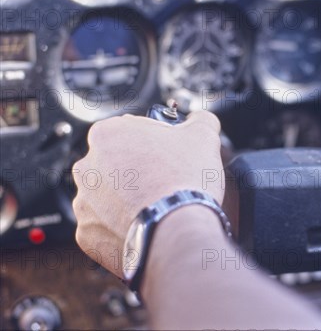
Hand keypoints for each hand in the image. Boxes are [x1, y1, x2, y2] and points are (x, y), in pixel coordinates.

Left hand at [72, 111, 223, 276]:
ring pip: (107, 197)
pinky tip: (145, 226)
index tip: (167, 155)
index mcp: (106, 135)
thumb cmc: (185, 180)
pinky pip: (104, 227)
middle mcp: (86, 167)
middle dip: (135, 172)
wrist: (178, 232)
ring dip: (126, 201)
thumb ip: (200, 120)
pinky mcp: (86, 234)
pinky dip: (121, 228)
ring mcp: (84, 203)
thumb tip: (200, 119)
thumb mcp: (203, 135)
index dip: (152, 142)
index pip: (128, 131)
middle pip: (114, 164)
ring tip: (156, 207)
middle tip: (164, 182)